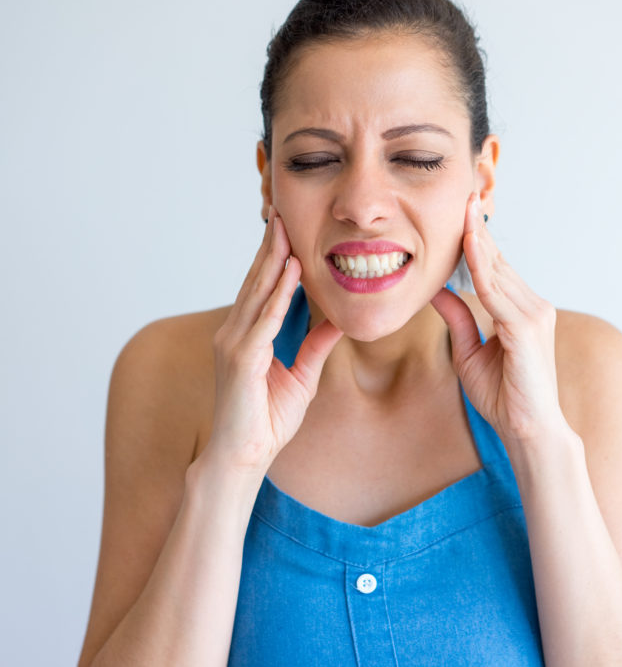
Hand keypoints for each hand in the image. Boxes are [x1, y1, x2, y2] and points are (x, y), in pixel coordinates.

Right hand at [206, 206, 342, 472]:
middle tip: (282, 212)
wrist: (243, 458)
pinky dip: (278, 293)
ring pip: (258, 292)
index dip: (275, 258)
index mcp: (246, 335)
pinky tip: (291, 271)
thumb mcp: (301, 377)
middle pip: (256, 280)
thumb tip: (337, 323)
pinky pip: (264, 319)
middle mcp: (234, 332)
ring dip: (273, 259)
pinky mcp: (242, 359)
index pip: (262, 288)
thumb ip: (315, 347)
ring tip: (286, 229)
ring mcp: (234, 344)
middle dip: (271, 246)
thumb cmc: (265, 421)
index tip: (288, 230)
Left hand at [431, 194, 567, 445]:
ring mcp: (534, 314)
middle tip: (461, 194)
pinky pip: (497, 290)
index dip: (476, 240)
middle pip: (497, 261)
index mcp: (520, 310)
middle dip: (478, 228)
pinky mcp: (527, 327)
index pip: (493, 268)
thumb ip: (457, 318)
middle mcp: (532, 305)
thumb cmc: (503, 396)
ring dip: (478, 238)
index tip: (460, 212)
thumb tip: (435, 289)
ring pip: (497, 269)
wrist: (527, 431)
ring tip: (463, 207)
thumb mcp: (468, 352)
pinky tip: (469, 243)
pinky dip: (482, 265)